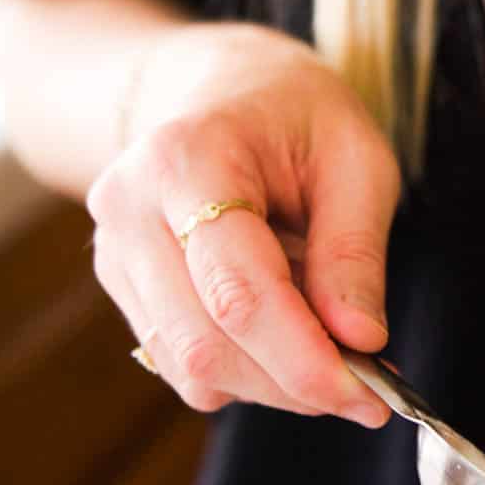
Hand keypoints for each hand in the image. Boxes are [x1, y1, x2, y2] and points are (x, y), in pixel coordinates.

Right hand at [87, 24, 399, 424]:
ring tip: (327, 343)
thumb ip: (355, 250)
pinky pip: (185, 367)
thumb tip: (360, 340)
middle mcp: (130, 211)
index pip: (236, 292)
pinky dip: (247, 373)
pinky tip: (283, 332)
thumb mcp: (355, 157)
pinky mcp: (123, 291)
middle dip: (295, 383)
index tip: (369, 397)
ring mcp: (116, 255)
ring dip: (274, 384)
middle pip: (208, 345)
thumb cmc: (294, 115)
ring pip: (193, 370)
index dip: (302, 359)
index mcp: (185, 160)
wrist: (215, 87)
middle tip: (368, 388)